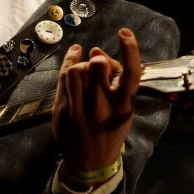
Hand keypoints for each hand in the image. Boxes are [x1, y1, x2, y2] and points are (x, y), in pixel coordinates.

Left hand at [52, 28, 141, 188]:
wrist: (91, 161)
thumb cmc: (111, 128)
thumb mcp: (122, 108)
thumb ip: (114, 80)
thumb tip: (96, 52)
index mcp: (124, 106)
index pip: (131, 74)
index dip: (130, 50)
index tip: (124, 33)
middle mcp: (104, 108)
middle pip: (97, 67)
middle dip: (98, 60)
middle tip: (97, 63)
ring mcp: (82, 110)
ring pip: (76, 70)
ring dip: (80, 64)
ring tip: (84, 71)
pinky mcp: (64, 111)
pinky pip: (63, 78)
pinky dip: (68, 63)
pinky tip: (73, 57)